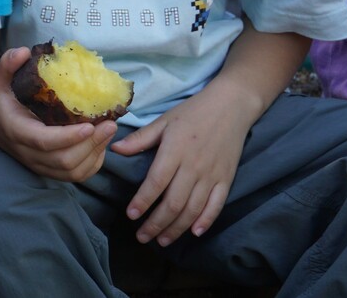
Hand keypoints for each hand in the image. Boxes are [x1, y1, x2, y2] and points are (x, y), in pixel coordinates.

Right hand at [0, 47, 116, 182]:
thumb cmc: (1, 99)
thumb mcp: (0, 79)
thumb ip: (8, 64)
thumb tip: (24, 52)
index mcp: (17, 131)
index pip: (44, 142)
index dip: (68, 138)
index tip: (89, 125)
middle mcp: (28, 153)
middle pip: (63, 160)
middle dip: (90, 145)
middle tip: (110, 124)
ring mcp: (39, 165)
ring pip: (71, 171)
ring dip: (94, 153)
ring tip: (109, 131)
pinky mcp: (48, 169)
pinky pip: (74, 176)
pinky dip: (92, 163)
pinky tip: (101, 144)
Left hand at [111, 85, 248, 246]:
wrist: (231, 106)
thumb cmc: (193, 112)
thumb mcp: (164, 121)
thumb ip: (141, 138)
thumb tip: (115, 149)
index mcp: (175, 151)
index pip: (156, 183)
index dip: (142, 201)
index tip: (131, 215)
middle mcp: (193, 167)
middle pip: (173, 203)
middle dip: (156, 224)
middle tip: (142, 237)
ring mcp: (212, 175)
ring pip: (192, 209)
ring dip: (176, 228)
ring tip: (162, 240)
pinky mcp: (226, 179)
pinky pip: (216, 205)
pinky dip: (205, 221)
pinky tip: (193, 232)